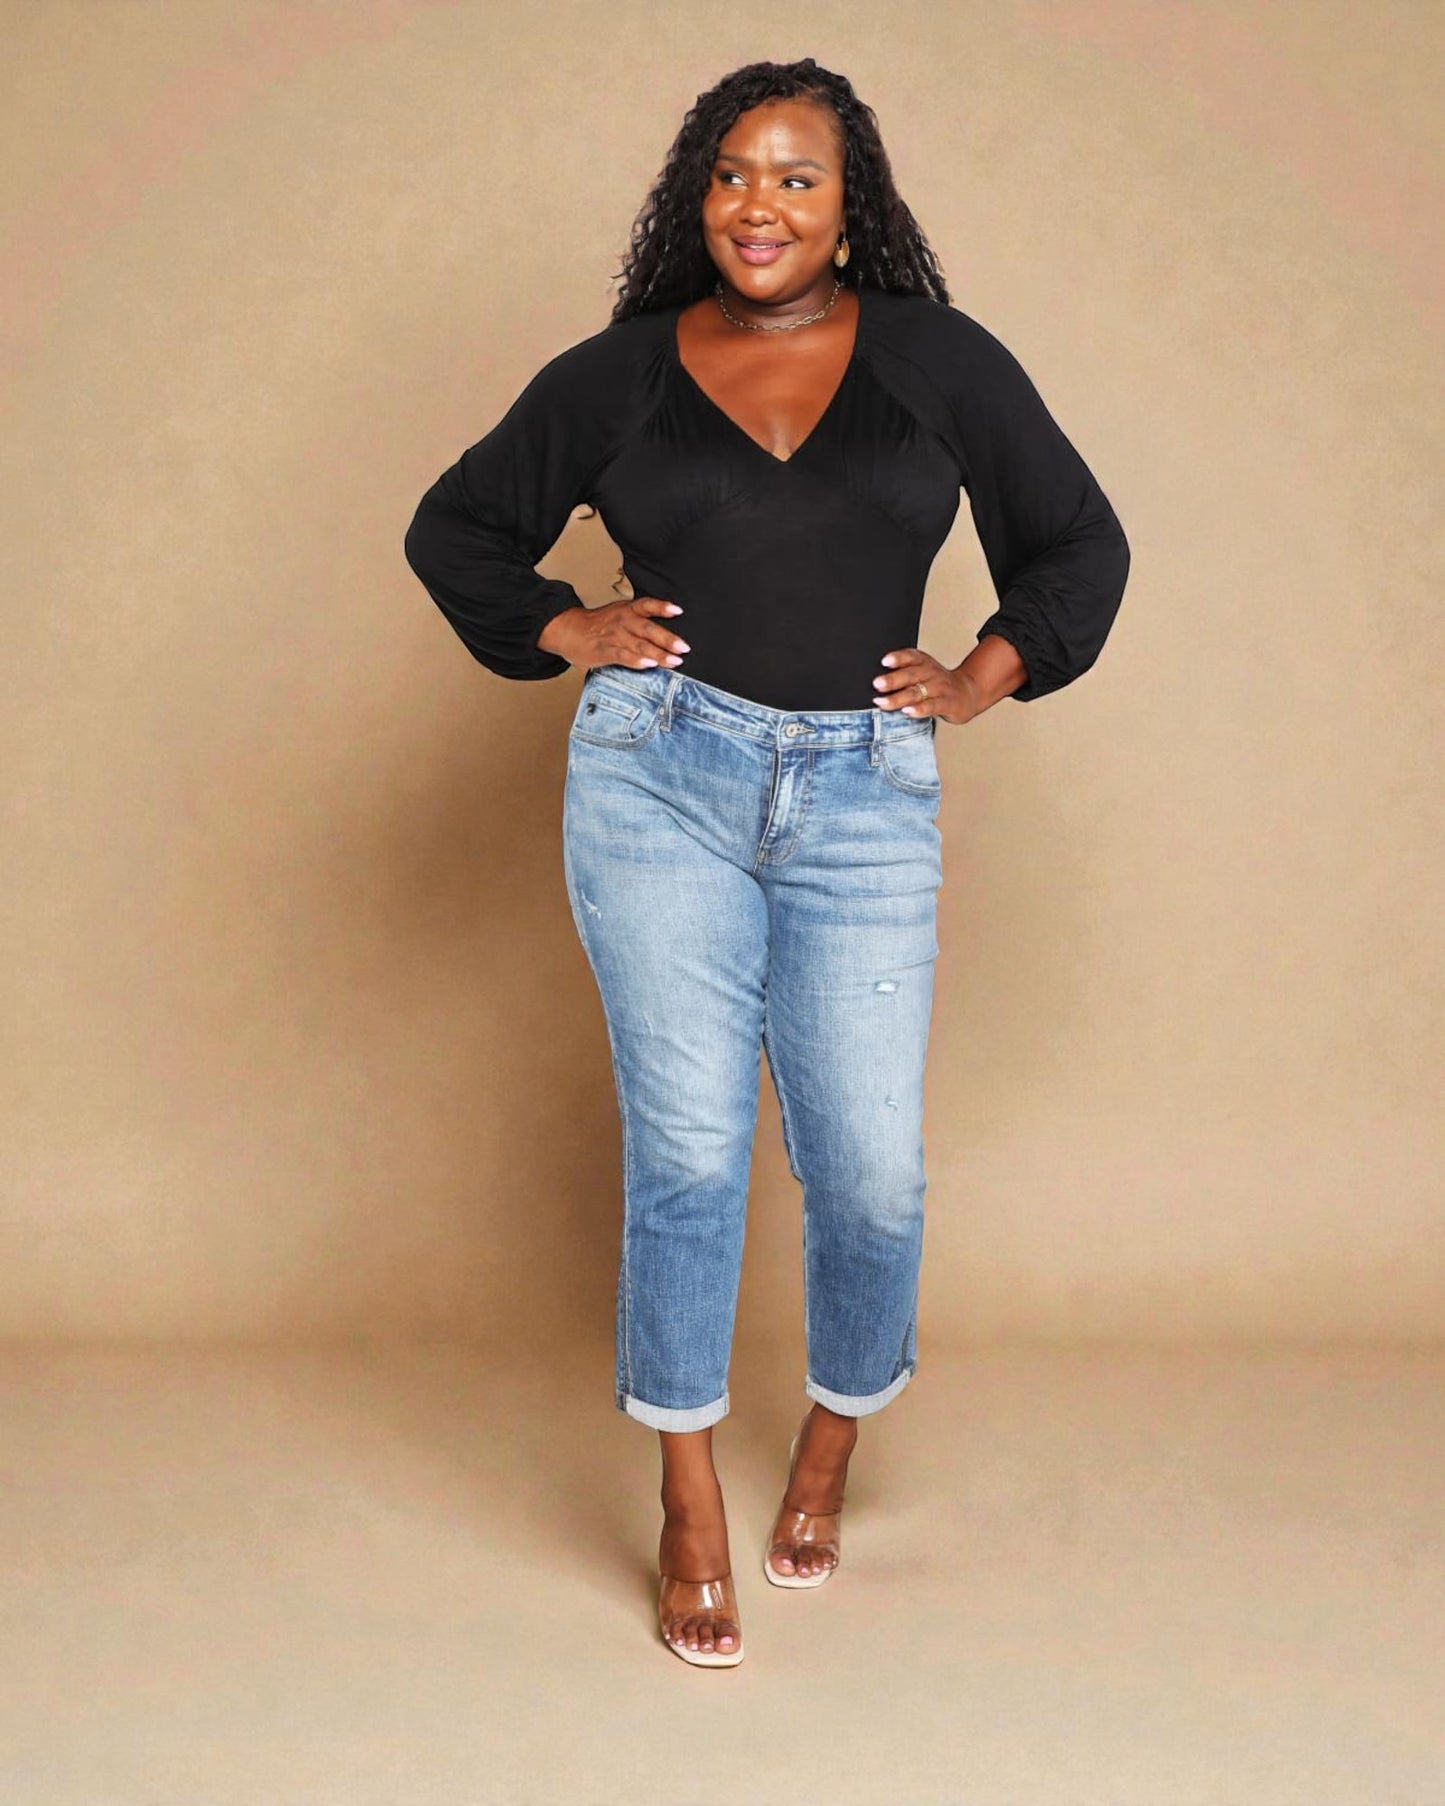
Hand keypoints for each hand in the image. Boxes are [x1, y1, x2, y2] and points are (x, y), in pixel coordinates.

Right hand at [536, 597, 689, 671]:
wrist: (569, 630)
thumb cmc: (599, 625)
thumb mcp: (619, 614)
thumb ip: (640, 620)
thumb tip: (666, 634)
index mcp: (627, 610)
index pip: (647, 605)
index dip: (662, 607)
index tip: (678, 611)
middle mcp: (623, 621)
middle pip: (648, 629)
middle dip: (668, 639)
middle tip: (684, 648)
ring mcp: (614, 636)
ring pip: (640, 645)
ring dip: (659, 654)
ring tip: (674, 661)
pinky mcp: (606, 651)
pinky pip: (624, 656)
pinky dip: (637, 661)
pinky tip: (649, 665)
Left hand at [870, 648, 981, 724]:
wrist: (969, 693)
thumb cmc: (938, 684)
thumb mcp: (923, 672)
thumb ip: (903, 674)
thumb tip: (874, 682)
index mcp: (924, 663)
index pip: (911, 656)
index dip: (898, 657)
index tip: (884, 661)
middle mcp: (932, 673)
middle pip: (911, 674)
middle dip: (892, 679)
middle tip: (876, 684)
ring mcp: (940, 688)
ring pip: (918, 692)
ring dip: (899, 698)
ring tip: (883, 702)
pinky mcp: (947, 703)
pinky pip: (932, 706)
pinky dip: (919, 709)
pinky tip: (908, 711)